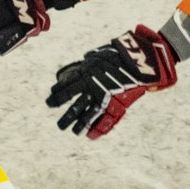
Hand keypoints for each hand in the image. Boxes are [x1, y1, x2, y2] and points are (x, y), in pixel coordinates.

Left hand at [46, 24, 177, 138]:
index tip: (50, 97)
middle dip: (57, 103)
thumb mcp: (101, 55)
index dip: (57, 90)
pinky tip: (83, 134)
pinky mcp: (110, 102)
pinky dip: (89, 126)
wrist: (139, 61)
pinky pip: (96, 117)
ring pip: (79, 109)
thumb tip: (83, 61)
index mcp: (85, 68)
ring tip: (62, 127)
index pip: (66, 81)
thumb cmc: (122, 56)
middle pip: (68, 95)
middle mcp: (88, 81)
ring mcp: (98, 92)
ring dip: (70, 120)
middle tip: (50, 107)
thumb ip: (90, 60)